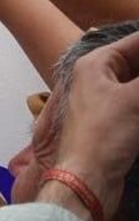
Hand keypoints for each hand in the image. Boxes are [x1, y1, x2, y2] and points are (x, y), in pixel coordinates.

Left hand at [47, 30, 138, 217]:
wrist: (87, 178)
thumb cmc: (104, 134)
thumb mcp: (136, 99)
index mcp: (97, 63)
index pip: (136, 42)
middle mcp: (98, 77)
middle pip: (137, 63)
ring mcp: (105, 100)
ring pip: (137, 85)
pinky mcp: (114, 122)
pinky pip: (137, 104)